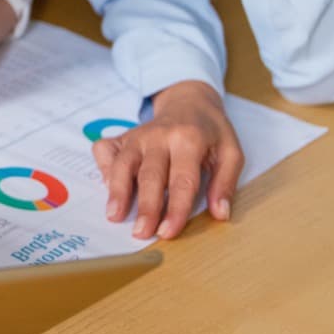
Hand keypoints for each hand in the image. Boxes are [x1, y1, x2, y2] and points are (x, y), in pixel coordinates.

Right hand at [94, 80, 243, 240]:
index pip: (183, 180)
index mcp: (189, 139)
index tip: (168, 232)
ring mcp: (138, 135)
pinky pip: (105, 150)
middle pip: (150, 174)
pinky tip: (108, 187)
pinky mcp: (123, 136)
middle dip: (145, 206)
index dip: (176, 208)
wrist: (189, 101)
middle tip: (142, 232)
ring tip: (114, 216)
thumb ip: (225, 183)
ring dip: (118, 190)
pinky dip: (103, 167)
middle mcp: (160, 135)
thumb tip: (220, 214)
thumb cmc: (210, 131)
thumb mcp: (230, 152)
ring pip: (124, 163)